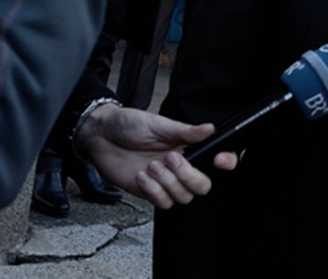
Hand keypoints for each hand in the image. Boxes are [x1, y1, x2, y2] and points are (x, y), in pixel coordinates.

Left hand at [76, 104, 237, 208]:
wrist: (101, 137)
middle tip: (171, 159)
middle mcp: (181, 166)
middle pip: (202, 186)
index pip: (218, 159)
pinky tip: (142, 176)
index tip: (218, 160)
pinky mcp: (149, 192)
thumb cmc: (129, 125)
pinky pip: (162, 202)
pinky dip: (153, 191)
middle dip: (188, 176)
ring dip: (167, 182)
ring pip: (183, 197)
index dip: (226, 162)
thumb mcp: (158, 125)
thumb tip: (209, 129)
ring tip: (151, 165)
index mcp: (188, 147)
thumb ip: (185, 131)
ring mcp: (166, 181)